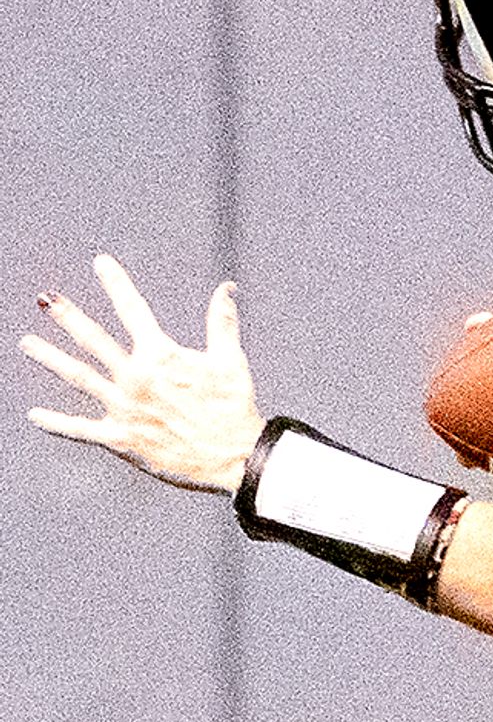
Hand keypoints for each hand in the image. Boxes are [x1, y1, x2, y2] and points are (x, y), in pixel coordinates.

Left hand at [24, 256, 264, 492]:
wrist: (235, 458)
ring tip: (28, 343)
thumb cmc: (234, 409)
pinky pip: (81, 429)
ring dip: (51, 357)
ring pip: (78, 377)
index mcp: (160, 356)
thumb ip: (222, 323)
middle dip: (67, 316)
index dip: (116, 283)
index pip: (133, 309)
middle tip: (46, 299)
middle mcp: (135, 377)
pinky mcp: (121, 438)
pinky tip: (36, 415)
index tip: (101, 263)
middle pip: (92, 339)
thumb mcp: (231, 362)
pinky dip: (57, 423)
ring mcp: (124, 408)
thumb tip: (226, 288)